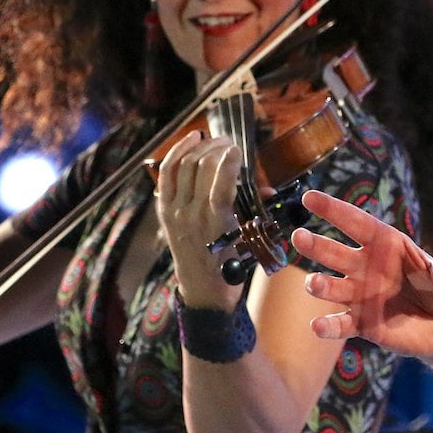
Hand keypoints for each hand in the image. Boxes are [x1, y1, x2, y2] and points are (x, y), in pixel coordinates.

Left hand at [154, 130, 244, 310]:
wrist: (204, 292)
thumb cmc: (231, 268)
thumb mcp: (248, 240)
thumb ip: (255, 210)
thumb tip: (268, 189)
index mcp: (215, 222)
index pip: (221, 180)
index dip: (231, 158)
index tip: (240, 150)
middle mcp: (191, 214)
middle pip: (201, 166)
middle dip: (217, 148)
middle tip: (229, 144)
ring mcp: (175, 211)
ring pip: (183, 165)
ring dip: (199, 147)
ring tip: (213, 140)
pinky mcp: (164, 211)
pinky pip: (166, 174)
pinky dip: (176, 153)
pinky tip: (190, 141)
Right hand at [289, 187, 432, 359]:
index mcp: (385, 244)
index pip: (355, 222)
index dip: (332, 209)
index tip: (309, 196)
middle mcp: (365, 266)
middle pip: (335, 252)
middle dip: (316, 245)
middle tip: (298, 236)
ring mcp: (360, 295)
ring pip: (333, 286)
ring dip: (320, 285)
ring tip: (312, 284)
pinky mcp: (362, 323)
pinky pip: (341, 323)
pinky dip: (328, 325)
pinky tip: (318, 326)